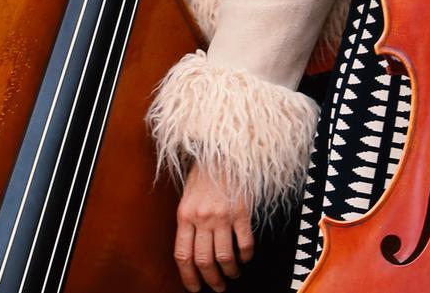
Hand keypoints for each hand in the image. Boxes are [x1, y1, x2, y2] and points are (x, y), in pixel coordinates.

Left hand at [174, 164, 252, 292]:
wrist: (223, 151)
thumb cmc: (204, 174)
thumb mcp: (187, 197)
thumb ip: (188, 223)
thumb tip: (192, 252)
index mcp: (185, 216)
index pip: (183, 255)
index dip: (189, 277)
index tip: (194, 288)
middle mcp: (202, 218)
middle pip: (204, 260)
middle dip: (211, 280)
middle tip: (217, 288)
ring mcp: (223, 216)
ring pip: (224, 256)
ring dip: (229, 271)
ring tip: (232, 275)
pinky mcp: (242, 212)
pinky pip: (244, 243)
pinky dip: (245, 256)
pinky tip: (245, 258)